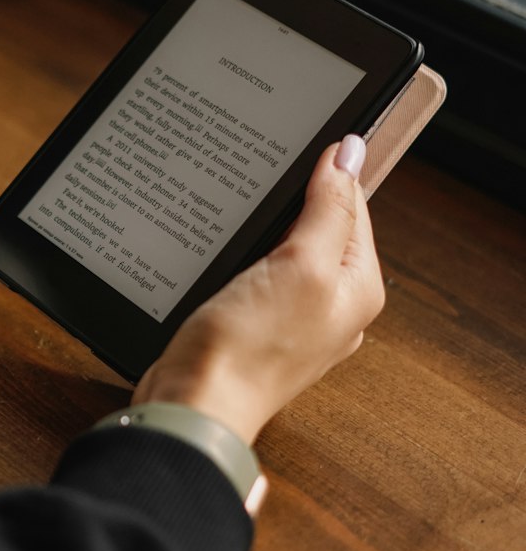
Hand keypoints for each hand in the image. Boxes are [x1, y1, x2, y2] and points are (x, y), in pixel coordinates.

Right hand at [132, 137, 384, 443]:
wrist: (194, 405)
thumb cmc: (249, 350)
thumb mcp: (302, 265)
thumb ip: (329, 208)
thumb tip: (349, 152)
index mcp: (358, 289)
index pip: (353, 206)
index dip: (324, 172)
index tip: (293, 145)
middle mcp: (332, 305)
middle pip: (318, 226)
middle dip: (290, 200)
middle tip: (256, 176)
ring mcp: (292, 317)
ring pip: (283, 248)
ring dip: (261, 228)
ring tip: (235, 212)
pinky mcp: (253, 324)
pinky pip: (255, 273)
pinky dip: (240, 254)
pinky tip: (220, 248)